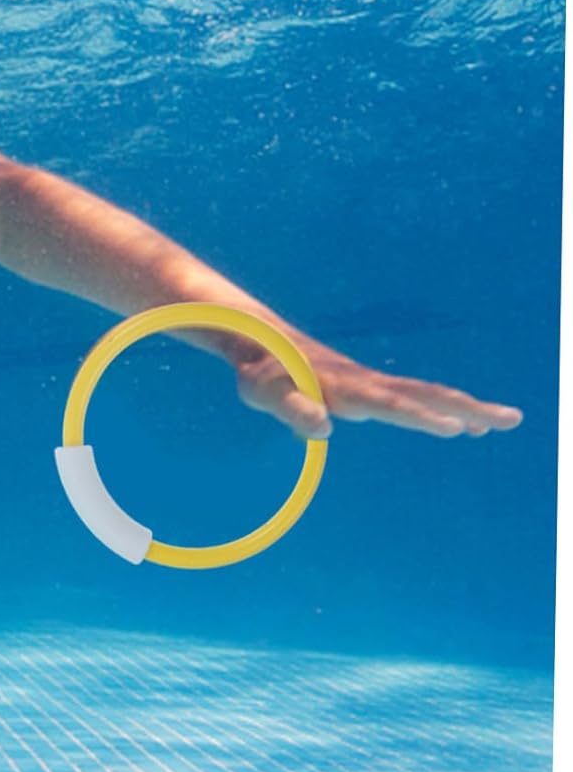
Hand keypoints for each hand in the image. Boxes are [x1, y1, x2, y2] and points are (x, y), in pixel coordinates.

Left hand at [235, 342, 523, 440]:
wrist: (260, 341)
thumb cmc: (262, 374)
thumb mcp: (264, 396)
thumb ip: (293, 410)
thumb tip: (324, 429)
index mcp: (345, 387)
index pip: (389, 404)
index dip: (419, 417)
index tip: (453, 428)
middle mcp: (365, 383)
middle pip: (424, 394)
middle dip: (468, 408)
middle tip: (512, 420)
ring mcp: (370, 382)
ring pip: (424, 394)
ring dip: (463, 407)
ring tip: (500, 423)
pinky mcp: (368, 386)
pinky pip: (412, 397)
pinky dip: (439, 408)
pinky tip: (456, 424)